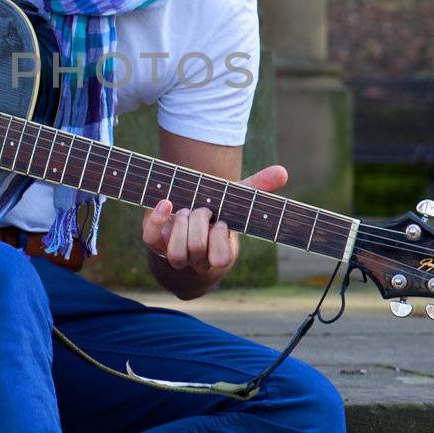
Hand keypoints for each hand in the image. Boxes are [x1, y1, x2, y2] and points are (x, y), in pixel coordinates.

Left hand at [141, 164, 288, 288]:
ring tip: (186, 210)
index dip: (220, 239)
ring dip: (181, 226)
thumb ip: (258, 188)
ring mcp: (173, 253)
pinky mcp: (154, 242)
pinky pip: (150, 237)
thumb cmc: (215, 214)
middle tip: (202, 209)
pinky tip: (165, 203)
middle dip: (199, 223)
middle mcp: (196, 260)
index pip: (222, 259)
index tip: (221, 221)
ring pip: (175, 253)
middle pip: (196, 250)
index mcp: (219, 254)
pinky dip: (158, 219)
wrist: (185, 222)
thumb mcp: (235, 202)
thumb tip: (283, 171)